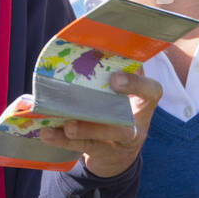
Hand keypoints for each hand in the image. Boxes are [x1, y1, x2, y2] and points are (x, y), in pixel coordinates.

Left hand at [38, 70, 162, 178]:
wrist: (119, 149)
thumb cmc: (117, 105)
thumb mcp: (122, 88)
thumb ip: (112, 69)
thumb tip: (84, 43)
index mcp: (143, 101)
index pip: (152, 91)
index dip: (137, 84)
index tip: (115, 78)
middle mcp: (136, 125)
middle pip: (124, 127)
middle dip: (99, 124)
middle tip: (80, 113)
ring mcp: (119, 143)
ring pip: (102, 142)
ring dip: (82, 132)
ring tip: (61, 128)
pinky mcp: (103, 154)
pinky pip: (84, 148)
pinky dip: (62, 141)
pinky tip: (46, 133)